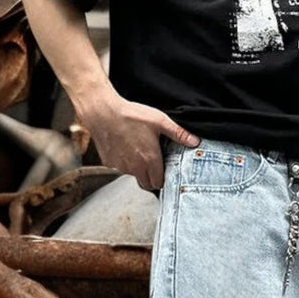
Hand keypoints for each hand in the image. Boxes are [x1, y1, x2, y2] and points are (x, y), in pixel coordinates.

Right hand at [79, 93, 198, 190]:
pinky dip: (124, 162)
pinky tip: (125, 146)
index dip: (162, 177)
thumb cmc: (131, 115)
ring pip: (133, 176)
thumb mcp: (159, 121)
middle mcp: (135, 168)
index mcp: (150, 160)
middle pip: (147, 184)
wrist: (102, 112)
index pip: (159, 183)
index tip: (162, 168)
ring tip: (137, 149)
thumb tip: (196, 142)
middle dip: (151, 178)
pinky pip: (120, 168)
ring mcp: (121, 167)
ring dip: (137, 169)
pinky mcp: (110, 163)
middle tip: (153, 163)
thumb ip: (178, 133)